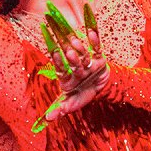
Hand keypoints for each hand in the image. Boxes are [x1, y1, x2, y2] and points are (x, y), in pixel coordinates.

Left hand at [37, 2, 109, 125]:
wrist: (101, 90)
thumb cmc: (82, 96)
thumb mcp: (72, 104)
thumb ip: (61, 110)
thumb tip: (48, 119)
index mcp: (67, 78)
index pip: (61, 69)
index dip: (58, 62)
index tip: (54, 54)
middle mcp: (75, 68)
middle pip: (72, 61)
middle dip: (71, 56)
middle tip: (67, 51)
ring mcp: (87, 62)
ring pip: (83, 54)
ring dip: (80, 48)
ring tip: (75, 41)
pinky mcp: (98, 58)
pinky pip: (96, 48)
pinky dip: (94, 40)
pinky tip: (91, 31)